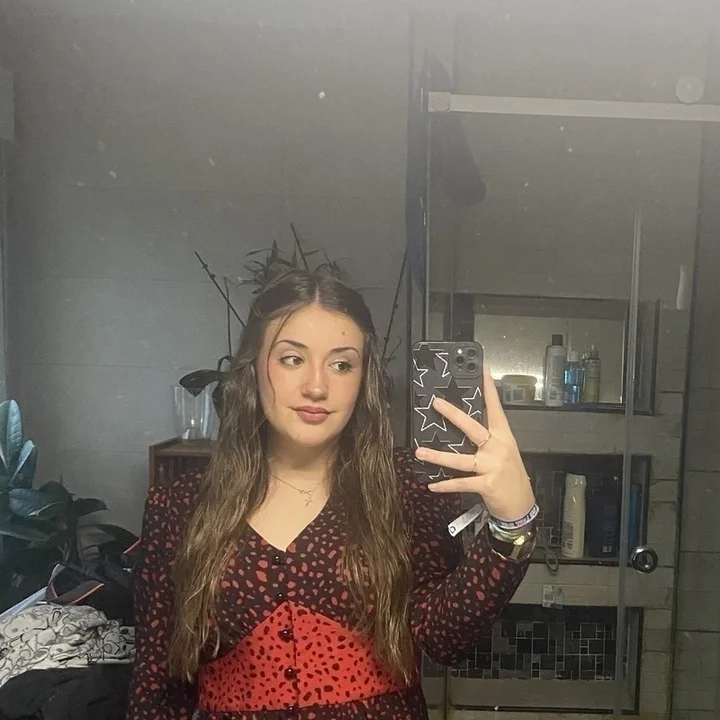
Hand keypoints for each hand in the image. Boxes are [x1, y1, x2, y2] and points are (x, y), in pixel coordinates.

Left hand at [414, 365, 534, 521]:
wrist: (522, 505)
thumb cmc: (510, 477)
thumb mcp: (504, 452)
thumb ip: (488, 439)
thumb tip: (464, 425)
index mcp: (504, 437)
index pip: (496, 409)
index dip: (489, 389)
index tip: (483, 370)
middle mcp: (498, 448)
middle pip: (473, 428)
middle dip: (453, 415)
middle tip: (436, 403)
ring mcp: (493, 466)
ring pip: (461, 460)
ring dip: (438, 456)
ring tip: (420, 452)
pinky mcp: (487, 484)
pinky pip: (461, 483)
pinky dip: (446, 485)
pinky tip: (432, 485)